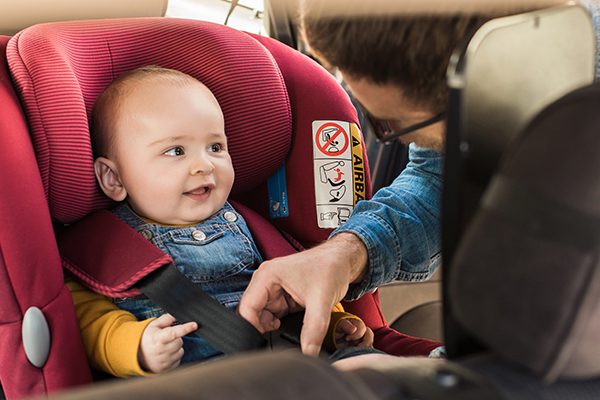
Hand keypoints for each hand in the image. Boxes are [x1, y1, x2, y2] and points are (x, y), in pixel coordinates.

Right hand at [138, 313, 197, 372]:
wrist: (138, 356)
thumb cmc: (148, 338)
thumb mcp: (154, 325)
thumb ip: (166, 319)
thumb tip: (178, 315)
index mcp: (157, 338)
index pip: (173, 333)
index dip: (185, 328)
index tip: (194, 325)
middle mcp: (160, 351)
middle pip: (179, 342)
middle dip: (177, 338)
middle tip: (168, 338)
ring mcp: (164, 361)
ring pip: (181, 351)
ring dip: (176, 347)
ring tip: (166, 346)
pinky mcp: (167, 368)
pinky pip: (179, 359)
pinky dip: (175, 355)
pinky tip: (166, 354)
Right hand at [238, 233, 367, 355]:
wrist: (342, 260)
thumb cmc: (330, 267)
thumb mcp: (322, 299)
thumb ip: (314, 328)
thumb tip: (309, 353)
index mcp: (267, 276)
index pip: (247, 308)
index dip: (252, 328)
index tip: (264, 343)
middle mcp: (264, 282)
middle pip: (251, 314)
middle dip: (262, 329)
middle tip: (278, 338)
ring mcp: (272, 290)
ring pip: (261, 317)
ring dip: (272, 328)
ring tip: (288, 329)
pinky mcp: (280, 297)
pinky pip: (272, 316)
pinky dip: (278, 325)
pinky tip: (290, 325)